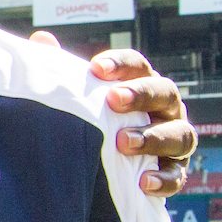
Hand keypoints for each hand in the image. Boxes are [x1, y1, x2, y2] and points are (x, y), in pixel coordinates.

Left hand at [30, 34, 196, 195]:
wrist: (109, 169)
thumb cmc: (94, 123)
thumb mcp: (80, 98)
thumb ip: (65, 72)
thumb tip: (42, 39)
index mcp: (142, 85)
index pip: (138, 66)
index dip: (121, 64)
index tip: (96, 68)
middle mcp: (166, 108)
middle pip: (165, 93)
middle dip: (141, 95)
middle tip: (113, 100)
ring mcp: (175, 140)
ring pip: (180, 134)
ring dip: (154, 137)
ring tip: (124, 142)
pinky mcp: (176, 172)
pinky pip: (178, 176)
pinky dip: (164, 179)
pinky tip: (144, 182)